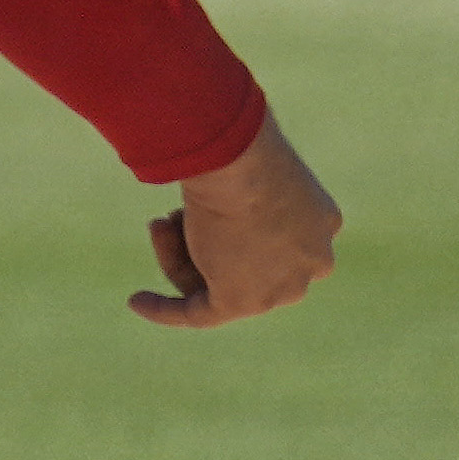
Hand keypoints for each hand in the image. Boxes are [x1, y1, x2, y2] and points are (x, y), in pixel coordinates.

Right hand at [131, 111, 338, 330]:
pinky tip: (136, 301)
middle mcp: (310, 261)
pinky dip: (164, 308)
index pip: (274, 239)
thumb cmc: (241, 146)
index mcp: (323, 223)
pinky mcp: (242, 302)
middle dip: (198, 240)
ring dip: (176, 253)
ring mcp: (281, 287)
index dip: (229, 228)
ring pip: (217, 281)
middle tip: (167, 215)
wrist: (240, 161)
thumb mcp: (250, 152)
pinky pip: (198, 313)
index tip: (197, 218)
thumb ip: (240, 173)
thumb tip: (218, 169)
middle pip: (244, 263)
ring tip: (160, 221)